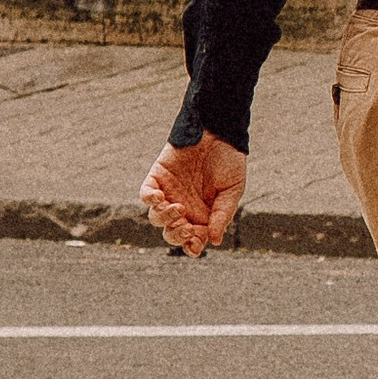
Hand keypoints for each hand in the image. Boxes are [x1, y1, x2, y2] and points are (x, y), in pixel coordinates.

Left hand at [140, 133, 247, 258]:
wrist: (218, 132)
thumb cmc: (229, 161)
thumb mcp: (232, 190)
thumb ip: (223, 215)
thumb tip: (214, 241)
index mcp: (203, 215)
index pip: (192, 239)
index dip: (192, 246)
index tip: (196, 244)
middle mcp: (184, 208)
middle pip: (171, 233)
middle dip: (177, 236)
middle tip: (186, 227)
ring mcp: (169, 194)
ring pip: (156, 217)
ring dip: (165, 218)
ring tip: (178, 207)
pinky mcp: (157, 178)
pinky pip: (145, 195)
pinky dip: (149, 199)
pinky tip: (160, 197)